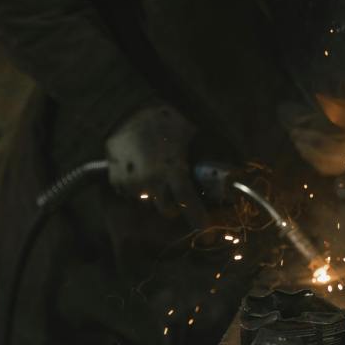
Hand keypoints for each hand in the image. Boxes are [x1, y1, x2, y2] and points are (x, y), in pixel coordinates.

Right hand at [105, 104, 207, 228]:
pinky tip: (139, 170)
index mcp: (173, 171)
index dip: (198, 218)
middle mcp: (152, 182)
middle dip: (174, 207)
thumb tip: (228, 165)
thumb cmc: (163, 120)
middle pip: (167, 210)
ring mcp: (132, 184)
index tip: (207, 232)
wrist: (126, 112)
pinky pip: (130, 193)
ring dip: (155, 196)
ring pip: (148, 202)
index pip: (188, 201)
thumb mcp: (190, 133)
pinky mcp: (116, 181)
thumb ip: (205, 151)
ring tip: (156, 175)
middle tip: (176, 194)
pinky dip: (136, 188)